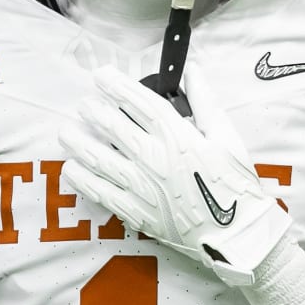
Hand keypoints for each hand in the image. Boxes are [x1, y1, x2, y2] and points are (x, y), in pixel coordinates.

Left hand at [60, 66, 292, 283]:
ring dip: (79, 143)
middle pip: (112, 127)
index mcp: (176, 136)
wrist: (237, 234)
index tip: (101, 75)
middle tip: (84, 105)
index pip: (139, 103)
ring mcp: (141, 186)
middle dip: (93, 112)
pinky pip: (100, 192)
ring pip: (99, 158)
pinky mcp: (135, 212)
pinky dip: (82, 179)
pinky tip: (71, 168)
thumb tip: (192, 71)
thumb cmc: (234, 184)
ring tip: (67, 132)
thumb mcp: (228, 137)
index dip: (117, 86)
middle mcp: (153, 158)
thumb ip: (206, 102)